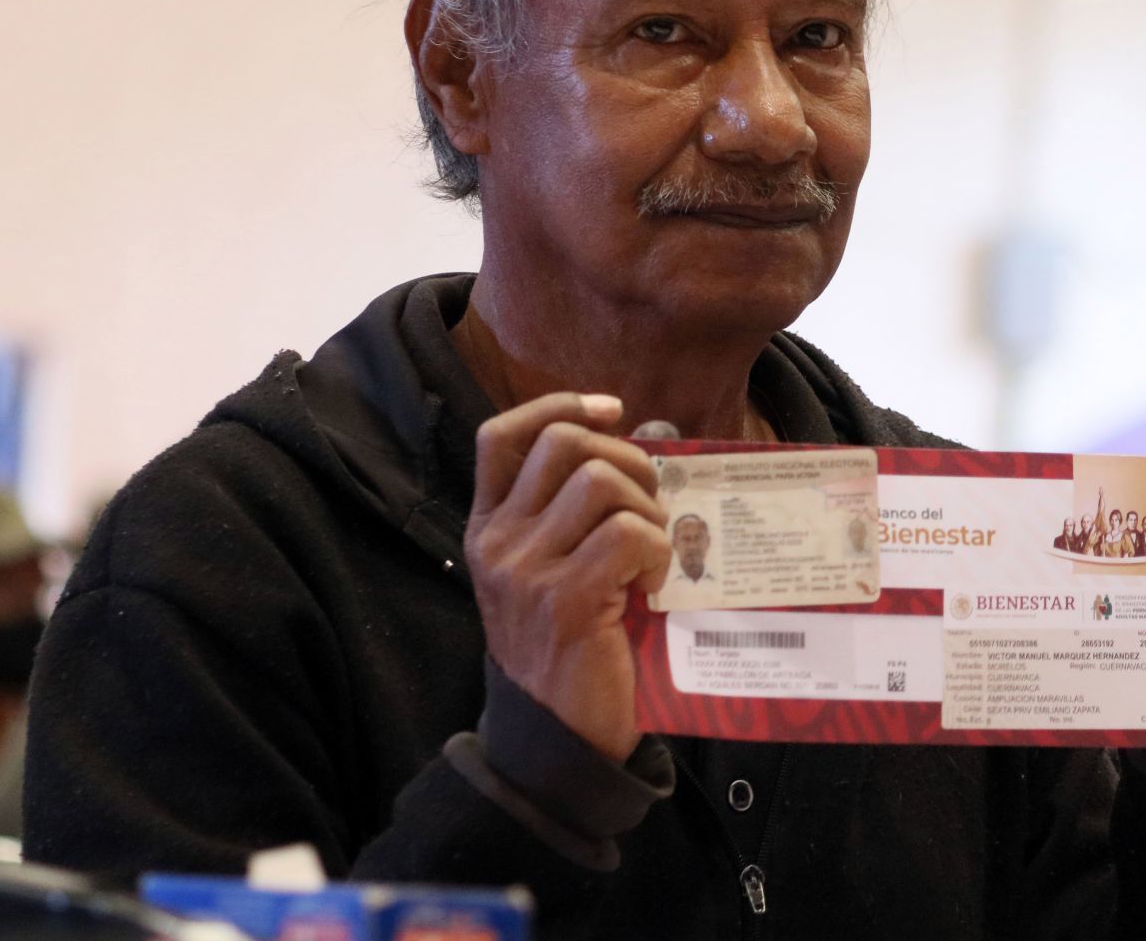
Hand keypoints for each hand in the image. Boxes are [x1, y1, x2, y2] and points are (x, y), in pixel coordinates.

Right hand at [464, 393, 671, 760]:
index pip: (501, 435)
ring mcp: (527, 571)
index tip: (613, 409)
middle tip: (652, 502)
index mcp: (488, 528)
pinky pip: (628, 534)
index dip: (559, 405)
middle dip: (627, 456)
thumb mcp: (548, 574)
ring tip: (654, 551)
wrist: (553, 740)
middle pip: (564, 443)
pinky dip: (658, 549)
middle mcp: (497, 542)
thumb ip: (571, 517)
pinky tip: (654, 584)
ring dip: (647, 507)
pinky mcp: (567, 600)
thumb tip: (641, 448)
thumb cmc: (568, 650)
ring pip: (600, 481)